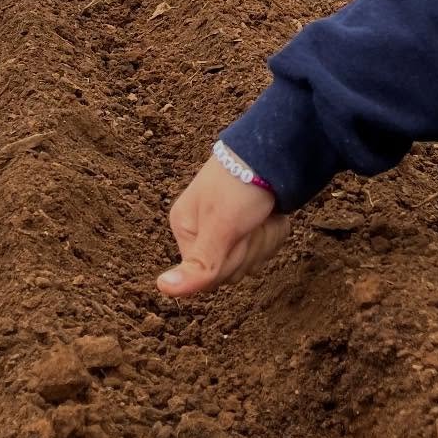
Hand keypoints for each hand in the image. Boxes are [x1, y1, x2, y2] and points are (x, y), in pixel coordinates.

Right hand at [157, 155, 289, 298]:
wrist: (275, 149)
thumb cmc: (241, 185)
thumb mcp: (220, 226)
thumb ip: (198, 263)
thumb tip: (162, 288)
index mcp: (185, 228)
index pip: (207, 276)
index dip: (229, 261)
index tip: (236, 234)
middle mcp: (202, 230)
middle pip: (230, 271)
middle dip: (249, 248)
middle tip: (252, 220)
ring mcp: (228, 227)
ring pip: (251, 260)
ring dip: (264, 239)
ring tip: (262, 213)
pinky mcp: (250, 223)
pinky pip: (265, 246)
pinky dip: (274, 232)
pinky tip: (272, 214)